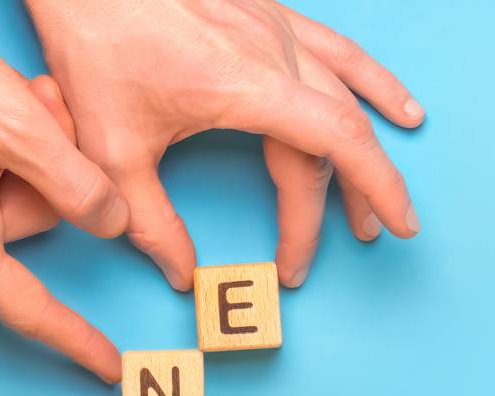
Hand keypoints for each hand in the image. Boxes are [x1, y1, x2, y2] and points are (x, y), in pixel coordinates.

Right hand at [0, 0, 130, 380]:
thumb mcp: (21, 128)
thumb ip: (78, 186)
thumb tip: (110, 226)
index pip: (28, 307)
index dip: (74, 336)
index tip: (107, 366)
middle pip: (34, 227)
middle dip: (54, 171)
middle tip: (45, 111)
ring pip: (18, 197)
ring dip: (35, 148)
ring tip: (18, 98)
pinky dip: (8, 145)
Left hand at [27, 0, 423, 289]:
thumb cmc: (95, 41)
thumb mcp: (112, 149)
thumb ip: (152, 221)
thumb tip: (181, 271)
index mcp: (250, 87)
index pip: (332, 150)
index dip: (369, 193)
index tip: (376, 233)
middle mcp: (276, 53)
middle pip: (337, 135)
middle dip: (352, 195)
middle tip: (356, 237)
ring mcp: (276, 28)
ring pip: (346, 96)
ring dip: (368, 150)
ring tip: (379, 197)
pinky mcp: (268, 13)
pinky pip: (338, 52)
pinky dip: (372, 83)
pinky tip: (399, 107)